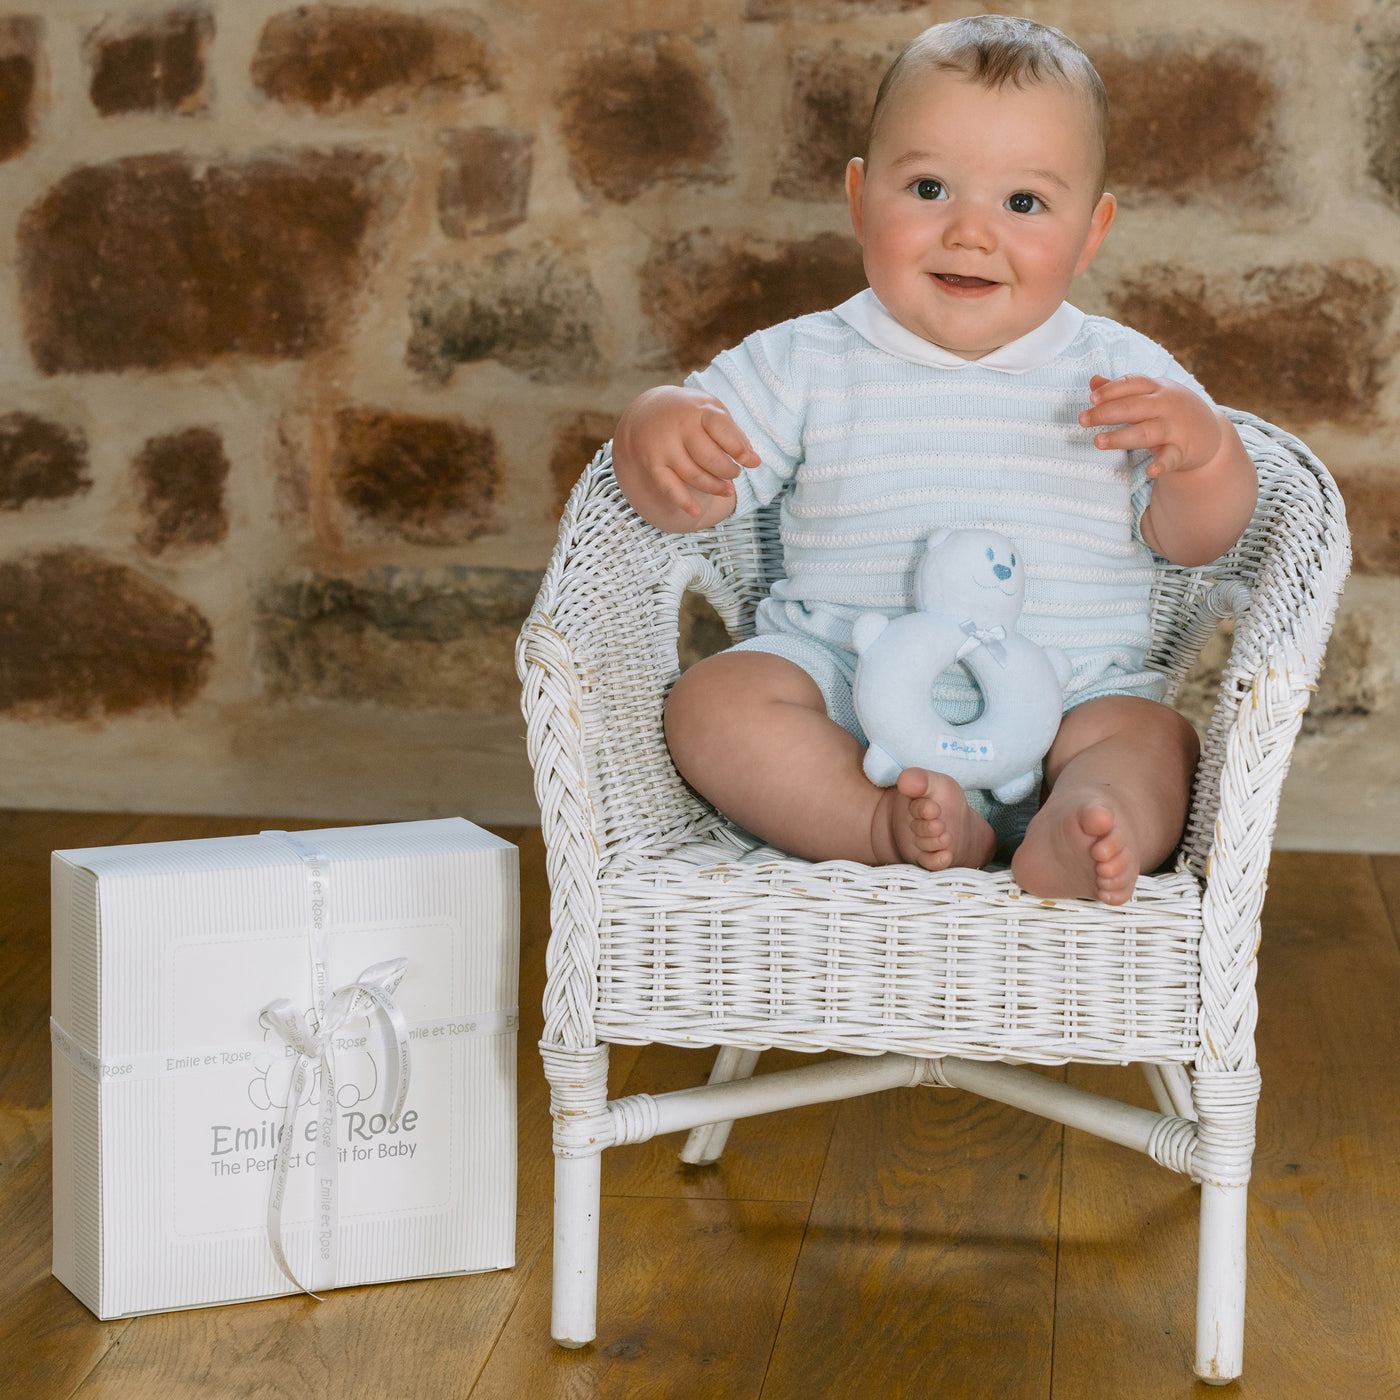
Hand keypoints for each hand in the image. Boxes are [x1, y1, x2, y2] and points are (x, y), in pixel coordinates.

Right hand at [613, 385, 760, 521]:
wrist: (647, 411)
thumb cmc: (690, 414)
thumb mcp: (712, 411)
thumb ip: (733, 433)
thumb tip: (753, 461)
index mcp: (699, 411)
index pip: (721, 429)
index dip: (738, 448)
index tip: (752, 462)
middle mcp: (680, 427)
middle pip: (709, 457)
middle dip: (728, 470)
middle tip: (735, 473)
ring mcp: (664, 446)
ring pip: (693, 475)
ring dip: (714, 487)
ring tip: (727, 490)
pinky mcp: (653, 463)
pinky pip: (669, 487)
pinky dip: (683, 501)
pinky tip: (696, 512)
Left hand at [1079, 374, 1221, 477]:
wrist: (1210, 433)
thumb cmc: (1170, 411)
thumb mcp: (1151, 395)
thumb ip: (1122, 390)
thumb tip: (1094, 381)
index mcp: (1157, 388)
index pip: (1133, 383)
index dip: (1112, 390)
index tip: (1092, 398)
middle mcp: (1167, 405)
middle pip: (1134, 407)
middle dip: (1107, 413)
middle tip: (1083, 420)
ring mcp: (1175, 428)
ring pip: (1146, 432)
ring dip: (1121, 437)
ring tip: (1098, 441)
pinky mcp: (1183, 451)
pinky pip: (1171, 458)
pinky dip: (1161, 465)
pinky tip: (1150, 471)